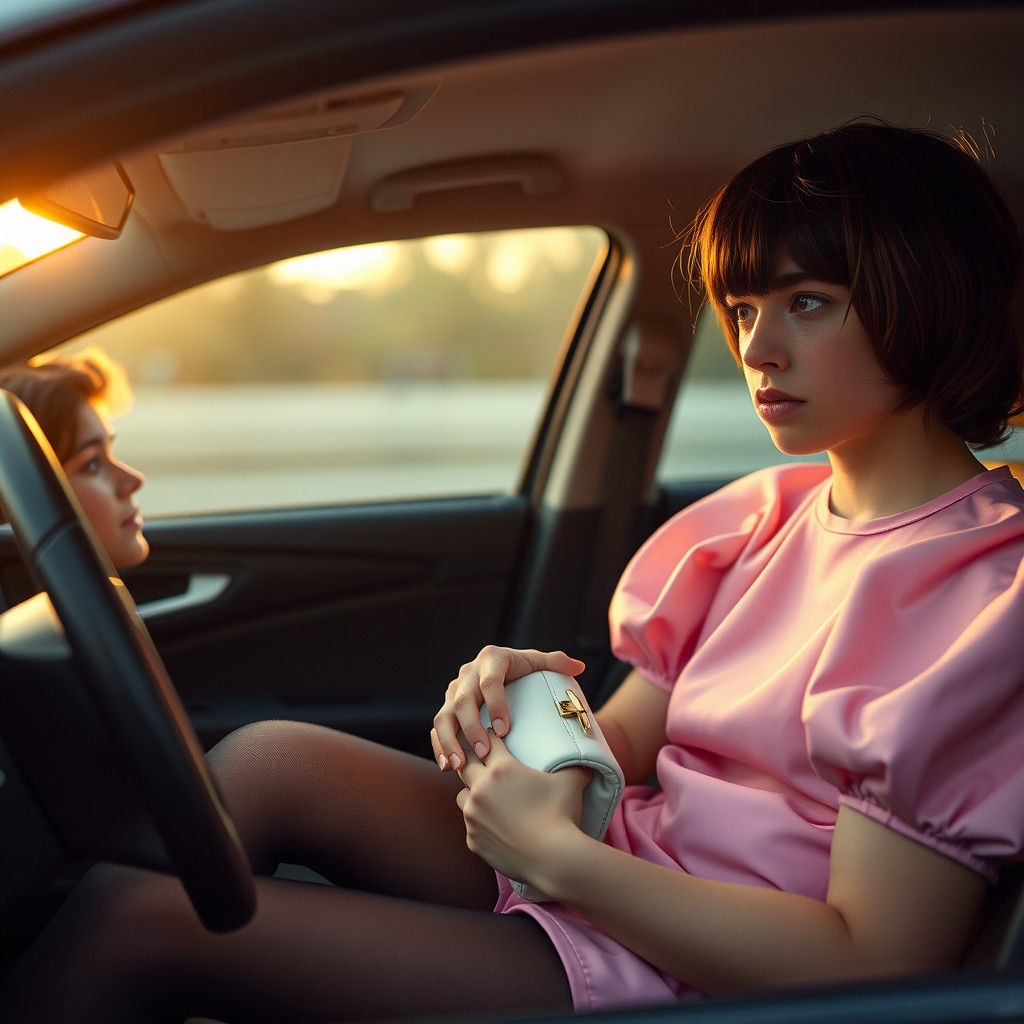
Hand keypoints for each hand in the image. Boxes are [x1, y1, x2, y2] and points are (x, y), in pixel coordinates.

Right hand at [430, 645, 584, 770]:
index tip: (505, 730)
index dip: (496, 705)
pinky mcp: (447, 708)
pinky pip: (438, 728)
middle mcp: (468, 673)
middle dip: (471, 728)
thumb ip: (557, 663)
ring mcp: (454, 691)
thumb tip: (578, 667)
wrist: (502, 672)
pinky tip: (447, 767)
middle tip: (485, 753)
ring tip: (460, 766)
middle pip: (463, 700)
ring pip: (444, 716)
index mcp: (492, 659)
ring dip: (449, 742)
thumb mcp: (539, 664)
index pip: (490, 681)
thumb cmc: (524, 670)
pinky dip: (439, 747)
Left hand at [455, 731, 591, 889]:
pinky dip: (480, 824)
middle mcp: (481, 789)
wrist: (553, 859)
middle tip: (482, 763)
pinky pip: (470, 826)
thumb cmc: (561, 816)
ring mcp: (473, 816)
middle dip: (473, 762)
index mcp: (501, 769)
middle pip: (465, 765)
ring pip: (462, 796)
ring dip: (470, 794)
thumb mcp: (571, 782)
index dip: (491, 737)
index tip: (494, 737)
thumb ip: (575, 764)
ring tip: (485, 797)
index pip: (488, 742)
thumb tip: (589, 757)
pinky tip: (494, 827)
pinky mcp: (473, 839)